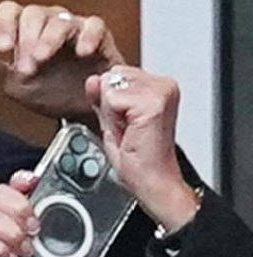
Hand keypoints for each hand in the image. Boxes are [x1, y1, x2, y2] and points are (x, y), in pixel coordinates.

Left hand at [0, 0, 123, 119]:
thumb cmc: (47, 91)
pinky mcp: (100, 37)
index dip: (4, 25)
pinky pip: (95, 26)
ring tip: (42, 60)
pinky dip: (88, 36)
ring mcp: (75, 28)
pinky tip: (81, 52)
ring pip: (61, 20)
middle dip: (27, 40)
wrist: (82, 111)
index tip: (2, 48)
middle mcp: (49, 23)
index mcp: (25, 30)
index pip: (10, 11)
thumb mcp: (10, 82)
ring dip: (49, 40)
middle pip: (34, 14)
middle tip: (26, 67)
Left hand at [87, 67, 198, 232]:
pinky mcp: (154, 102)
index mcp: (157, 87)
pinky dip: (113, 118)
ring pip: (109, 86)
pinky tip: (130, 131)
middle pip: (110, 76)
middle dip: (110, 105)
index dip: (110, 102)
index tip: (126, 124)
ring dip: (111, 112)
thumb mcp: (112, 121)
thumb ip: (102, 97)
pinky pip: (112, 99)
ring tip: (129, 131)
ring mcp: (161, 91)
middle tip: (127, 129)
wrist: (152, 181)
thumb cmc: (138, 158)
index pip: (114, 74)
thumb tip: (93, 79)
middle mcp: (164, 85)